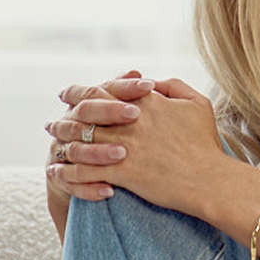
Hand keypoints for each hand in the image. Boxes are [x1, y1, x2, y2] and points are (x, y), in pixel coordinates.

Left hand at [51, 77, 225, 217]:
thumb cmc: (205, 143)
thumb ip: (173, 86)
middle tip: (51, 124)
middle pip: (86, 115)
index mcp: (145, 101)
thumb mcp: (198, 103)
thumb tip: (151, 81)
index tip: (67, 94)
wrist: (209, 179)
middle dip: (64, 118)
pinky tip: (58, 172)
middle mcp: (130, 121)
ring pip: (81, 141)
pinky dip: (67, 171)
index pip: (103, 90)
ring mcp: (124, 146)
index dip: (80, 92)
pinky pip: (85, 170)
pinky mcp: (122, 172)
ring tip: (52, 147)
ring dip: (62, 144)